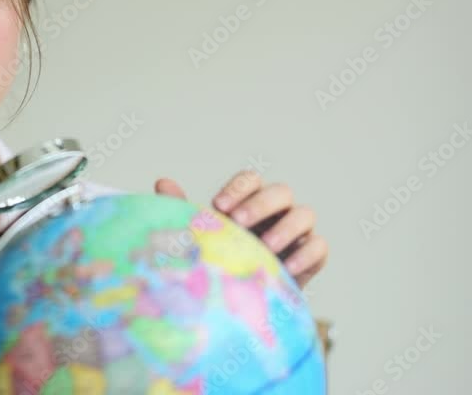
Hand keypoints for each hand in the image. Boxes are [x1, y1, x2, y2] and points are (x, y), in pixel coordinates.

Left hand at [154, 172, 327, 286]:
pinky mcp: (312, 257)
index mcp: (249, 201)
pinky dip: (307, 255)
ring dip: (286, 228)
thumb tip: (162, 183)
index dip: (238, 188)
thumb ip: (183, 210)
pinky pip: (320, 247)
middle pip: (281, 192)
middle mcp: (276, 212)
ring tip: (264, 247)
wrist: (240, 303)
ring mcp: (297, 233)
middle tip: (238, 223)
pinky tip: (286, 268)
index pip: (251, 179)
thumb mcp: (200, 237)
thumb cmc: (219, 261)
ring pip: (306, 214)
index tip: (217, 206)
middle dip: (261, 204)